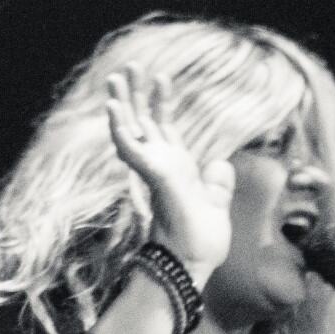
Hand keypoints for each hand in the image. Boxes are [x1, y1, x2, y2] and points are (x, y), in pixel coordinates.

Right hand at [102, 71, 232, 278]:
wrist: (192, 264)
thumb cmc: (201, 244)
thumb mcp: (216, 207)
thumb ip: (217, 185)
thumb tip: (221, 164)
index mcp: (175, 169)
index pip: (164, 129)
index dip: (161, 104)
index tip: (161, 79)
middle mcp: (161, 166)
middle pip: (143, 122)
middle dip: (136, 95)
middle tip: (127, 69)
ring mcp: (154, 171)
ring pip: (132, 130)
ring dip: (122, 104)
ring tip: (116, 78)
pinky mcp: (152, 176)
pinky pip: (131, 148)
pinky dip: (121, 128)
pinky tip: (114, 108)